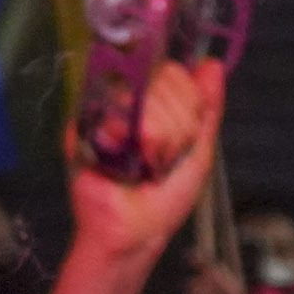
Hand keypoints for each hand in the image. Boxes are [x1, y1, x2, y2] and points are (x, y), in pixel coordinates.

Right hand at [51, 57, 221, 293]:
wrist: (135, 229)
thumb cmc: (165, 197)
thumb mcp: (200, 149)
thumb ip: (207, 106)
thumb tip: (212, 64)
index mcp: (155, 104)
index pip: (176, 73)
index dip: (189, 101)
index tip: (186, 136)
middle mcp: (128, 101)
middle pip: (164, 81)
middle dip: (178, 125)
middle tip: (165, 156)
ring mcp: (103, 110)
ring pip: (147, 97)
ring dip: (160, 138)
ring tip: (147, 162)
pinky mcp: (81, 126)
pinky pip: (118, 115)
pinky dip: (134, 143)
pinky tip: (128, 161)